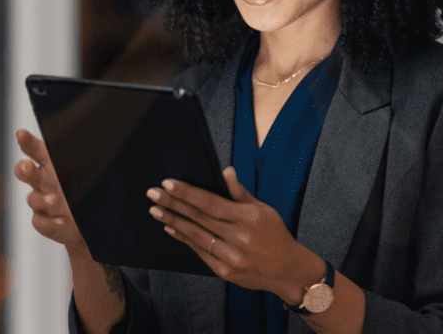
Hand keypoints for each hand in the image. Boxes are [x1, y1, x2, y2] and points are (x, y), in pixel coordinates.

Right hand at [13, 129, 85, 251]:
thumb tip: (99, 140)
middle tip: (27, 167)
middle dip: (24, 168)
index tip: (20, 134)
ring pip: (32, 198)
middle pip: (25, 172)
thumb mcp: (88, 172)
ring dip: (42, 199)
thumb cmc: (84, 190)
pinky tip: (62, 221)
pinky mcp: (42, 222)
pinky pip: (39, 221)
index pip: (36, 150)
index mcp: (51, 165)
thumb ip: (84, 159)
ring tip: (54, 200)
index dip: (27, 142)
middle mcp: (43, 182)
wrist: (89, 221)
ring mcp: (41, 202)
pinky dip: (50, 222)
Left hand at [147, 166, 309, 296]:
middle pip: (198, 218)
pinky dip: (183, 238)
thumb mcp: (263, 210)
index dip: (187, 193)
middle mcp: (239, 238)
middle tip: (153, 193)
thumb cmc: (275, 235)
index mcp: (249, 218)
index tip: (168, 183)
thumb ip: (240, 192)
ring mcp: (231, 257)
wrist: (288, 271)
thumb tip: (225, 171)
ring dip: (172, 221)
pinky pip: (199, 251)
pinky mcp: (225, 271)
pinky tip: (171, 228)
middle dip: (173, 204)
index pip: (210, 202)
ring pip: (195, 235)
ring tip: (156, 209)